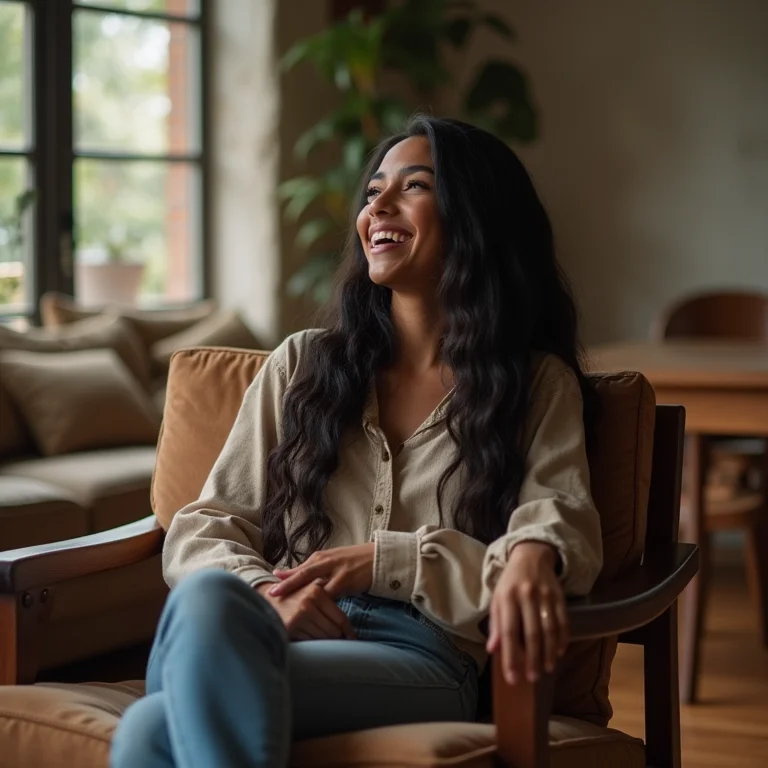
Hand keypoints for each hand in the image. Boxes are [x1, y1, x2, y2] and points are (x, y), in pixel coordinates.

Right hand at [256, 579, 355, 640]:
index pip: (340, 618)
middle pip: (334, 631)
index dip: (348, 631)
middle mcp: (309, 602)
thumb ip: (329, 598)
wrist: (266, 599)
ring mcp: (299, 615)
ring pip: (322, 637)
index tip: (352, 638)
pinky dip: (312, 641)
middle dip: (337, 637)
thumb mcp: (311, 590)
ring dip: (324, 640)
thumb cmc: (294, 596)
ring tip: (323, 637)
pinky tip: (309, 636)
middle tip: (340, 640)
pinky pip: (309, 640)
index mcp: (317, 592)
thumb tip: (347, 621)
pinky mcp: (291, 626)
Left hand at [267, 543, 374, 599]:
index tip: (267, 587)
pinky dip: (322, 605)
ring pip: (315, 587)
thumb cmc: (353, 561)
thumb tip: (289, 576)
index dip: (284, 579)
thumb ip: (314, 570)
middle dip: (286, 585)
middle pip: (302, 574)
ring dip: (302, 598)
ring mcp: (335, 571)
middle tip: (271, 594)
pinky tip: (315, 614)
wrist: (378, 557)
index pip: (298, 570)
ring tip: (288, 608)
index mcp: (320, 558)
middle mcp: (325, 562)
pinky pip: (331, 596)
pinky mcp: (346, 581)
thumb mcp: (332, 562)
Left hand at [487, 541, 567, 684]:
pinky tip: (559, 652)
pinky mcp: (559, 596)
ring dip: (549, 652)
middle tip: (532, 678)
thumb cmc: (510, 582)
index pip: (509, 631)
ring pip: (550, 629)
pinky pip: (563, 621)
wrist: (532, 555)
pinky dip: (562, 639)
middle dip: (532, 659)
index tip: (512, 678)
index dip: (510, 656)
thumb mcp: (497, 598)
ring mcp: (545, 595)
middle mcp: (526, 596)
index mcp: (507, 597)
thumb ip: (496, 624)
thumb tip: (493, 650)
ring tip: (546, 668)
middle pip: (532, 633)